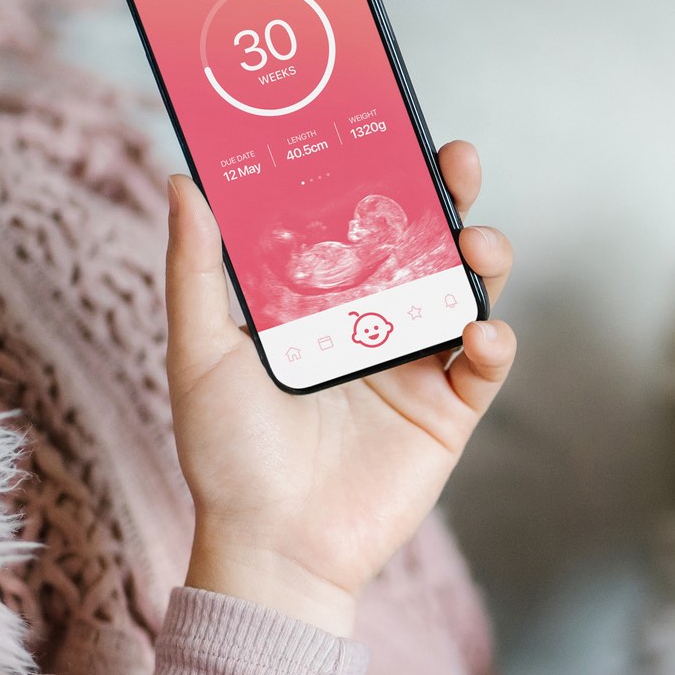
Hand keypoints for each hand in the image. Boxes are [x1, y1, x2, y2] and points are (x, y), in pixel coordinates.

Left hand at [166, 141, 515, 635]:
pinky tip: (475, 329)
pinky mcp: (446, 414)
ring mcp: (413, 368)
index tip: (388, 128)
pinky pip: (485, 365)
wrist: (271, 547)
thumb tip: (182, 179)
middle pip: (424, 243)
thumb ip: (195, 268)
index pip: (358, 221)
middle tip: (456, 162)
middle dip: (449, 197)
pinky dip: (492, 340)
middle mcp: (371, 324)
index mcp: (319, 303)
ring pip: (467, 291)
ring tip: (475, 244)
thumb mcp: (200, 352)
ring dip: (483, 255)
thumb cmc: (227, 453)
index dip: (380, 174)